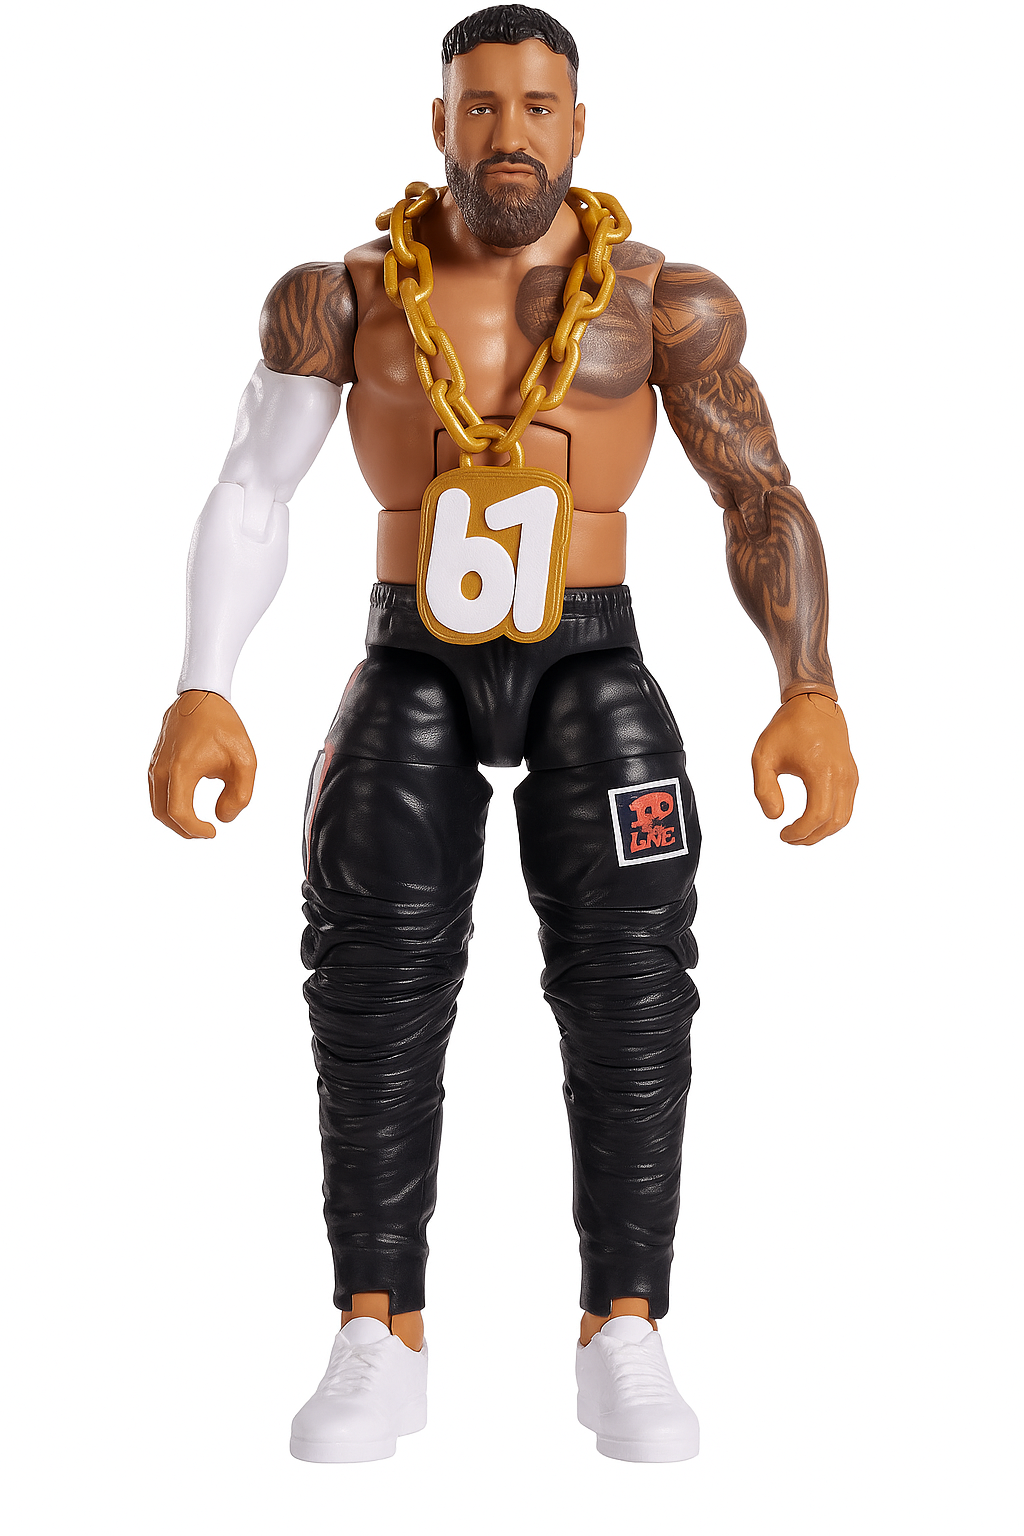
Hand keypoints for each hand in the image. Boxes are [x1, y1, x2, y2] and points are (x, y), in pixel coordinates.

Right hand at [149, 690, 255, 838]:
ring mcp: (155, 764)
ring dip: (175, 818)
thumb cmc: (223, 726)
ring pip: (157, 804)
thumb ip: (240, 795)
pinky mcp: (155, 760)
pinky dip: (169, 804)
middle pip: (162, 814)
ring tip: (197, 822)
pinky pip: (157, 791)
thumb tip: (223, 817)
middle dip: (184, 830)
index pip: (179, 813)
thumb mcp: (245, 760)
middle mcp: (162, 768)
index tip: (213, 831)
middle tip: (205, 832)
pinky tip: (188, 803)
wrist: (202, 696)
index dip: (195, 830)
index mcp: (182, 769)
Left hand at [751, 694, 857, 845]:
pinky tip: (811, 819)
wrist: (812, 704)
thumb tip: (775, 817)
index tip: (782, 834)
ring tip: (799, 832)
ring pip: (844, 818)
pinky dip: (831, 819)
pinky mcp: (852, 775)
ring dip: (822, 831)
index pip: (817, 816)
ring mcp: (850, 775)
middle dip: (810, 837)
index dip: (800, 832)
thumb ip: (764, 789)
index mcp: (821, 770)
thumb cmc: (786, 729)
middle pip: (833, 822)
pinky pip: (846, 806)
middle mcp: (842, 775)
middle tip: (789, 837)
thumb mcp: (763, 756)